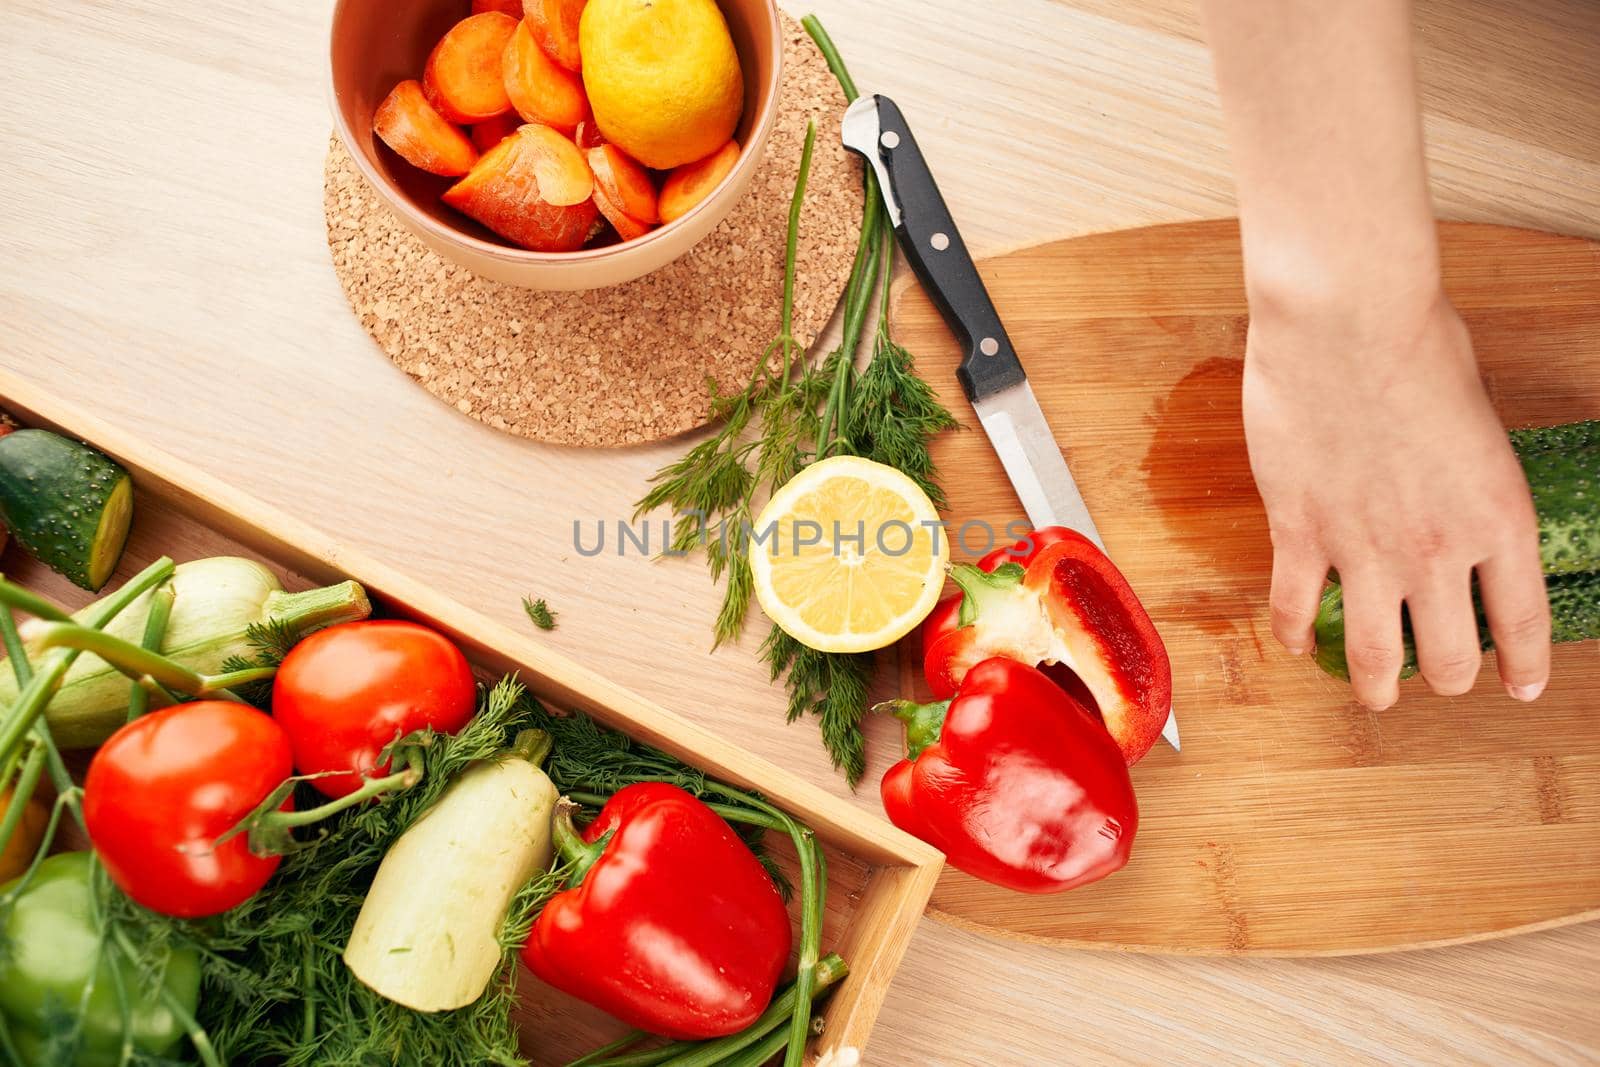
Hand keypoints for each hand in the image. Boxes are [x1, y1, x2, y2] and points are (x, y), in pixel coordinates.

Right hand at [1242, 284, 1550, 708]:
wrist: (1345, 322)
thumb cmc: (1415, 340)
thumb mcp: (1478, 410)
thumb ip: (1469, 466)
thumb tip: (1448, 474)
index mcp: (1498, 517)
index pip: (1521, 622)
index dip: (1523, 666)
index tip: (1519, 687)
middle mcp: (1437, 551)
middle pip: (1451, 658)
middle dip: (1451, 679)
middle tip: (1441, 678)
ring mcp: (1364, 550)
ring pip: (1376, 656)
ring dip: (1377, 687)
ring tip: (1374, 695)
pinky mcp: (1299, 534)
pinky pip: (1297, 608)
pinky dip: (1298, 635)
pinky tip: (1300, 642)